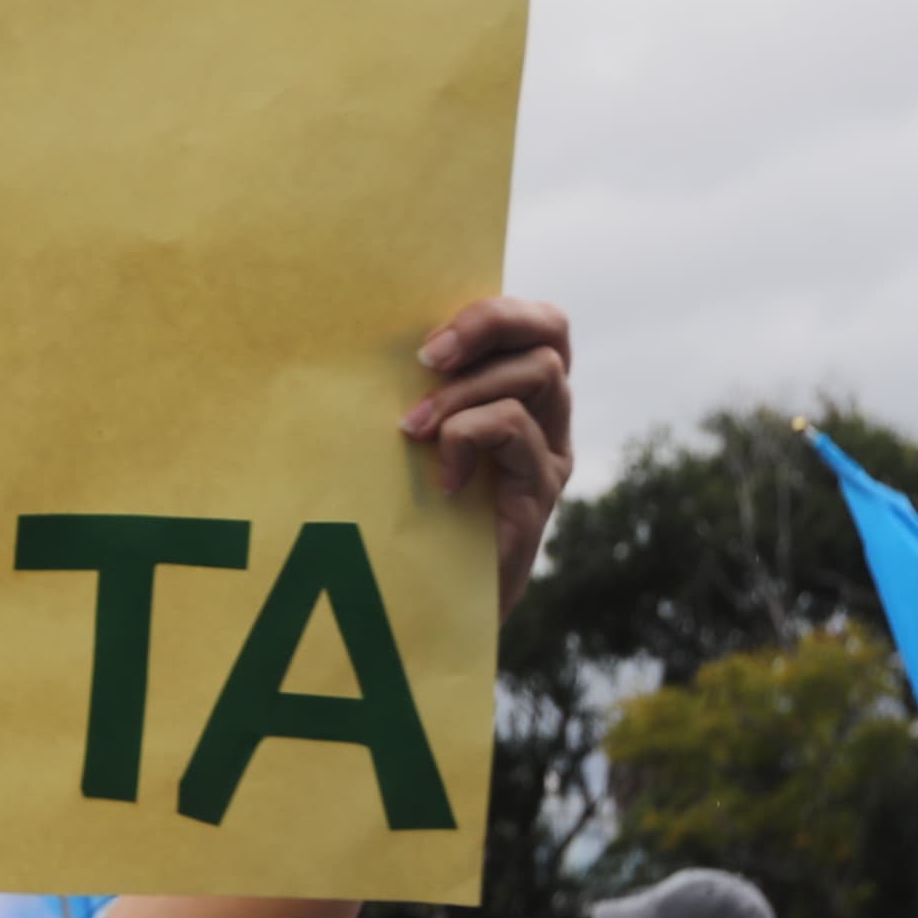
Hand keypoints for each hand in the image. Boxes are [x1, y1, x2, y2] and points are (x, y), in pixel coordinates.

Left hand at [401, 295, 574, 617]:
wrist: (430, 607)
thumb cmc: (407, 513)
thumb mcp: (409, 440)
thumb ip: (417, 392)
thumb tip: (366, 339)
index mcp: (518, 392)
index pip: (536, 321)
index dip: (491, 310)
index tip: (426, 338)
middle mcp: (547, 417)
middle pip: (552, 330)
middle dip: (490, 324)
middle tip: (428, 358)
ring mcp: (549, 454)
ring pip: (539, 373)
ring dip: (465, 390)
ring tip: (412, 429)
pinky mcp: (542, 492)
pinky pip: (516, 430)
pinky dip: (468, 438)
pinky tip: (440, 478)